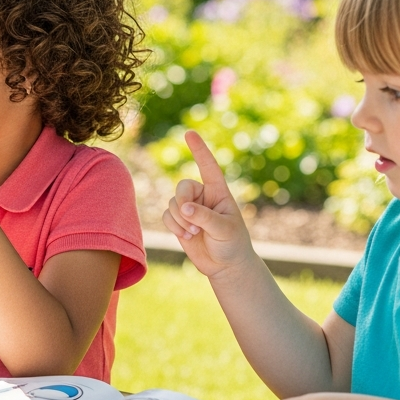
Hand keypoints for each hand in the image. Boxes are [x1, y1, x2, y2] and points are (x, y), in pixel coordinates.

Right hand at [161, 130, 262, 277]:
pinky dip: (173, 226)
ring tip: (195, 233)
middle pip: (182, 187)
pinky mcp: (179, 221)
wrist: (226, 265)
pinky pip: (166, 215)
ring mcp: (190, 208)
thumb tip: (183, 208)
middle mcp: (203, 196)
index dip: (199, 150)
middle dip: (183, 204)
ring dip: (180, 221)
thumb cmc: (232, 244)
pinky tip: (186, 237)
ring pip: (172, 203)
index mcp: (219, 192)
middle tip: (192, 221)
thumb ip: (204, 217)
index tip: (189, 133)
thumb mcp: (224, 229)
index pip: (208, 167)